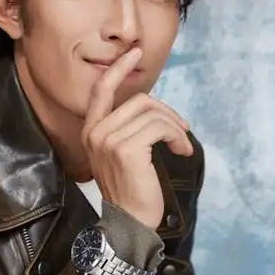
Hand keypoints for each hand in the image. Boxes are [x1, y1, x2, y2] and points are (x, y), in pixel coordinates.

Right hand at [81, 47, 192, 229]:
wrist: (128, 222)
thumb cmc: (131, 190)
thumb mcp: (121, 155)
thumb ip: (127, 129)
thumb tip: (153, 109)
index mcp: (91, 131)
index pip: (101, 90)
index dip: (118, 69)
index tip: (135, 52)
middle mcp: (96, 132)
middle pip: (139, 100)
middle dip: (167, 113)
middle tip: (181, 131)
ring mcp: (108, 140)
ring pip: (153, 113)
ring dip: (175, 128)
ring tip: (182, 145)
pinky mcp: (126, 149)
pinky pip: (159, 127)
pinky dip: (176, 136)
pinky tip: (182, 150)